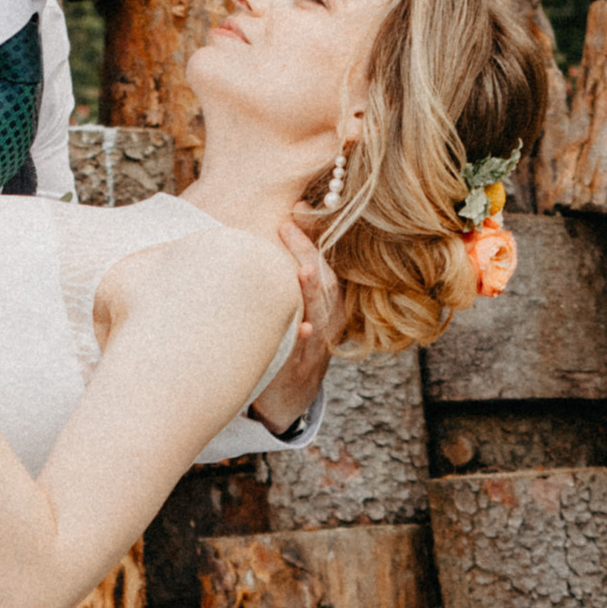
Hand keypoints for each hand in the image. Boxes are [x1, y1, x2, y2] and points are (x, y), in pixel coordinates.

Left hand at [249, 215, 343, 432]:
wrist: (290, 398)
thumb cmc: (291, 344)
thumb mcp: (296, 309)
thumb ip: (291, 276)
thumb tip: (279, 225)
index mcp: (327, 305)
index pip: (323, 263)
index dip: (312, 237)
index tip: (297, 209)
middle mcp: (327, 323)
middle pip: (323, 284)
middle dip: (308, 253)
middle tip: (289, 227)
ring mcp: (316, 348)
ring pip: (319, 316)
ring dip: (311, 293)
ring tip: (303, 271)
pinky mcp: (300, 371)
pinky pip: (303, 354)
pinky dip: (304, 341)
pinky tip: (301, 328)